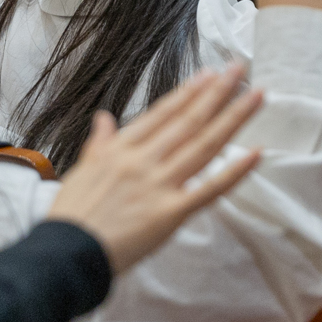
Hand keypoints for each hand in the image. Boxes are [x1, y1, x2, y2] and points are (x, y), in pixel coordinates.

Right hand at [50, 65, 268, 274]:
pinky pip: (209, 189)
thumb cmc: (71, 216)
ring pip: (204, 145)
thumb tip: (103, 118)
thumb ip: (99, 143)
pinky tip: (256, 153)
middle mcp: (143, 160)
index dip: (188, 92)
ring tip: (256, 96)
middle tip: (239, 68)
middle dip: (217, 93)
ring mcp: (158, 185)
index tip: (209, 74)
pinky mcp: (170, 213)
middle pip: (188, 121)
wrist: (65, 253)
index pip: (162, 114)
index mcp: (120, 149)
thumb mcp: (80, 169)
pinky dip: (234, 171)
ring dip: (233, 118)